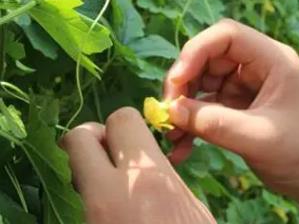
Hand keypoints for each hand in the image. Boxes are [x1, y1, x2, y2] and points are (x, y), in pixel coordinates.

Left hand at [61, 108, 215, 223]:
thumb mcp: (192, 207)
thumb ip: (165, 176)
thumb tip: (151, 159)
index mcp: (147, 177)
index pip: (120, 119)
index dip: (129, 124)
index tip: (138, 138)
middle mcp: (107, 193)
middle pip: (76, 138)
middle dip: (93, 139)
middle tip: (113, 155)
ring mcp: (86, 215)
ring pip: (72, 171)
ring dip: (90, 170)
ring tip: (118, 187)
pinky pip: (76, 200)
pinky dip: (91, 197)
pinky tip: (116, 209)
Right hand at [163, 19, 298, 197]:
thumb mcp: (257, 138)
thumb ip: (215, 123)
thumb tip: (173, 110)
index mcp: (274, 60)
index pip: (228, 35)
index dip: (196, 51)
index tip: (176, 81)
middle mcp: (260, 65)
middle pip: (210, 56)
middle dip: (185, 82)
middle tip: (168, 111)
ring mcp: (248, 85)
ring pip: (204, 81)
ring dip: (185, 106)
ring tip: (173, 136)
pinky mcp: (240, 105)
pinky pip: (208, 105)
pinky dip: (193, 123)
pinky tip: (182, 148)